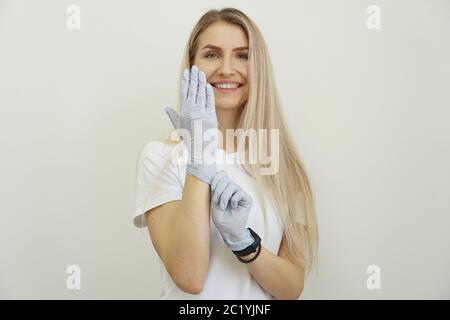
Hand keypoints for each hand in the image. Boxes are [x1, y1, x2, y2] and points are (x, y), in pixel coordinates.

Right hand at [165, 65, 217, 184]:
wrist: (199, 151)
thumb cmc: (189, 140)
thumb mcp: (179, 127)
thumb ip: (173, 116)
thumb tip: (166, 108)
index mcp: (183, 112)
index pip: (184, 93)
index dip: (185, 82)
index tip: (185, 72)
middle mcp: (191, 111)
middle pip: (192, 91)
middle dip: (193, 78)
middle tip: (194, 68)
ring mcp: (200, 113)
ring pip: (200, 94)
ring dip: (200, 82)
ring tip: (201, 72)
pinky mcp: (210, 116)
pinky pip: (209, 102)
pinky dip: (208, 92)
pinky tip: (207, 85)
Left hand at [210, 171, 253, 250]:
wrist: (228, 230)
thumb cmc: (220, 217)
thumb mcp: (214, 201)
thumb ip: (215, 189)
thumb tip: (216, 176)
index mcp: (224, 187)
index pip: (222, 174)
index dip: (216, 179)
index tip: (212, 190)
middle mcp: (233, 188)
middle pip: (226, 179)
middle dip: (218, 191)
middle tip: (217, 202)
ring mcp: (241, 193)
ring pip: (232, 186)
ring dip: (224, 197)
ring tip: (223, 206)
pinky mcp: (247, 199)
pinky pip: (239, 193)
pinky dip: (233, 200)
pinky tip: (234, 207)